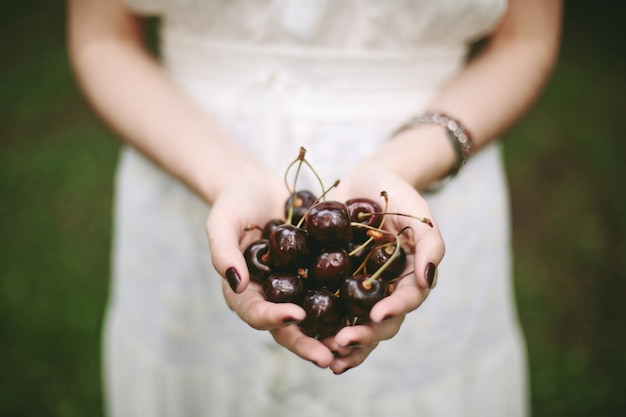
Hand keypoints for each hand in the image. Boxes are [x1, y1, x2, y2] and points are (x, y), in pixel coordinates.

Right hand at [206, 173, 336, 366]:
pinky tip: (370, 314)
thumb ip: (223, 251)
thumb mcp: (222, 222)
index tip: (296, 316)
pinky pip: (332, 294)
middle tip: (328, 356)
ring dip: (331, 336)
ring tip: (353, 346)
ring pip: (314, 320)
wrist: (259, 188)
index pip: (256, 313)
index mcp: (245, 292)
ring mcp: (296, 289)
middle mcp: (272, 297)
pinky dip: (348, 307)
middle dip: (307, 344)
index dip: (274, 319)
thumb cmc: (235, 203)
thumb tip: (237, 283)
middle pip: (288, 328)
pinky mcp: (317, 276)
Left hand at [319, 167, 444, 372]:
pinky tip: (303, 334)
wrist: (368, 180)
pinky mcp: (334, 281)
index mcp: (408, 279)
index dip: (393, 311)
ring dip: (343, 343)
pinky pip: (328, 306)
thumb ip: (431, 244)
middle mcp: (384, 290)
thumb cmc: (400, 196)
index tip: (377, 315)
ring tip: (327, 355)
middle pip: (379, 322)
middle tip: (342, 343)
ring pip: (354, 324)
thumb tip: (428, 279)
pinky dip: (319, 323)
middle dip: (364, 336)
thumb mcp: (420, 215)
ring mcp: (358, 288)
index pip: (405, 301)